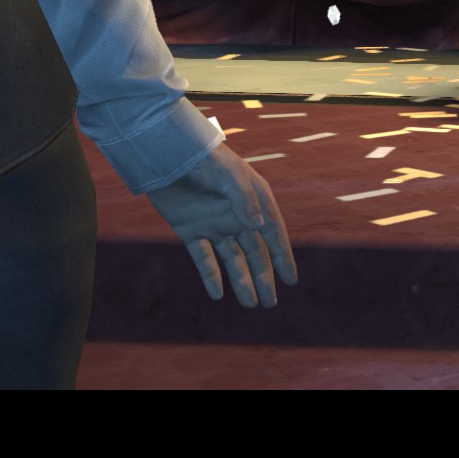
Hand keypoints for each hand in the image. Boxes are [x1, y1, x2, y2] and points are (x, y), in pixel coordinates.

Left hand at [146, 141, 299, 307]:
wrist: (167, 153)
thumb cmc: (204, 158)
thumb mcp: (229, 174)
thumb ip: (244, 199)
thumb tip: (258, 227)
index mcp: (253, 200)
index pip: (272, 233)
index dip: (283, 256)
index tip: (291, 279)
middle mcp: (237, 215)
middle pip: (254, 252)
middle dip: (264, 277)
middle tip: (270, 303)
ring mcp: (214, 224)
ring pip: (232, 259)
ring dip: (241, 280)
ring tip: (251, 304)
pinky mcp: (190, 229)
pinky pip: (203, 257)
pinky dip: (210, 275)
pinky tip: (217, 293)